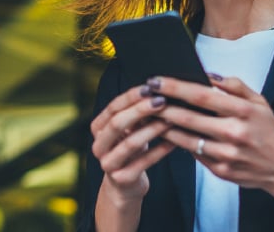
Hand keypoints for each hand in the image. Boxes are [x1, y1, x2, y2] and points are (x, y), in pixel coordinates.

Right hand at [90, 84, 175, 202]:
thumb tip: (157, 90)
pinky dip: (160, 150)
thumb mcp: (129, 130)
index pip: (112, 108)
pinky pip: (144, 162)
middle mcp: (98, 146)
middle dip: (140, 110)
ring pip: (131, 143)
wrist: (124, 185)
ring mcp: (108, 164)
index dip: (131, 97)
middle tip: (162, 101)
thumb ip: (136, 113)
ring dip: (153, 129)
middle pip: (117, 123)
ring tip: (172, 119)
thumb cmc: (130, 150)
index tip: (150, 87)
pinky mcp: (122, 179)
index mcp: (97, 128)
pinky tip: (175, 141)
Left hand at [148, 75, 273, 192]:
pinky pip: (193, 153)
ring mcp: (226, 155)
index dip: (176, 87)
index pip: (202, 96)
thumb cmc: (267, 129)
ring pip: (186, 138)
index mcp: (243, 112)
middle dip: (162, 106)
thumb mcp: (259, 102)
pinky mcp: (220, 170)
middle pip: (189, 118)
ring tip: (149, 115)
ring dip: (164, 126)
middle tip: (144, 96)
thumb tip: (207, 75)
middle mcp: (234, 133)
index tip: (156, 80)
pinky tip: (166, 133)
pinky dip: (178, 143)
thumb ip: (234, 86)